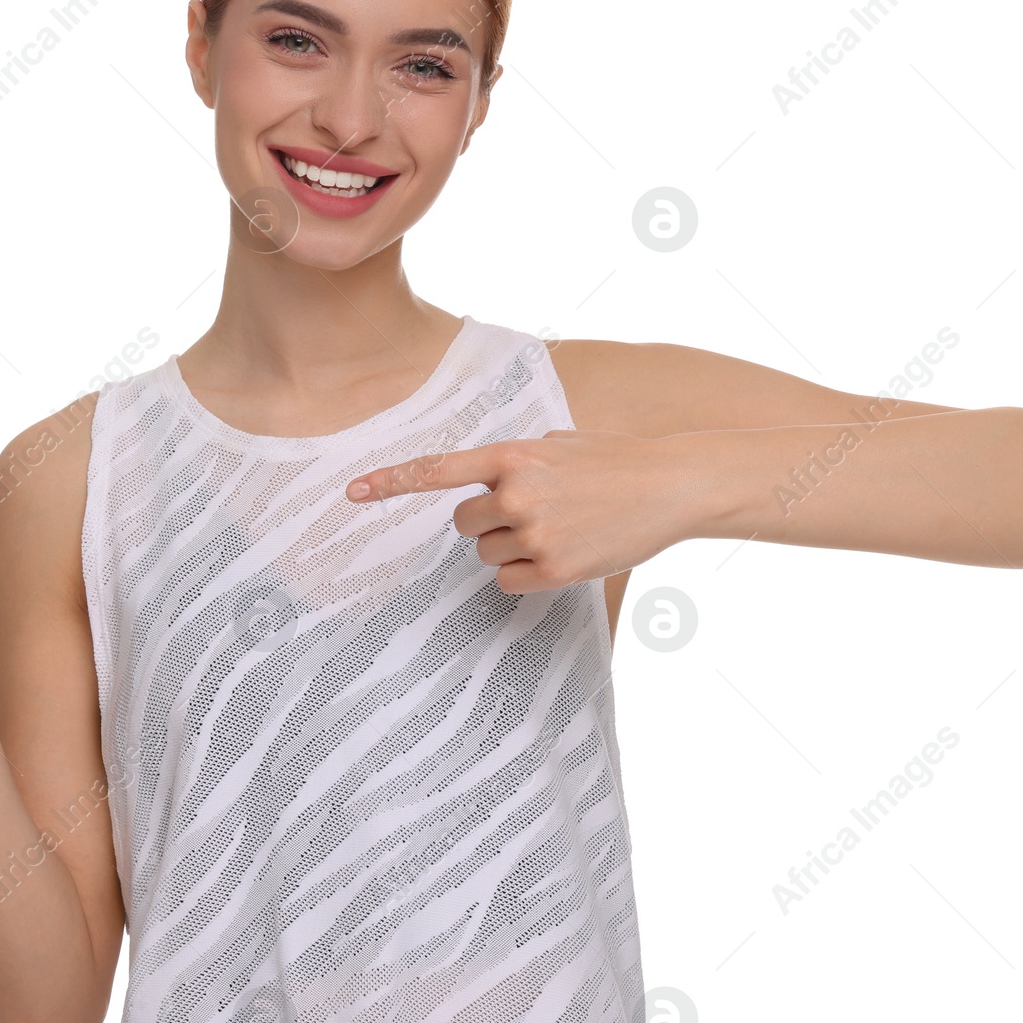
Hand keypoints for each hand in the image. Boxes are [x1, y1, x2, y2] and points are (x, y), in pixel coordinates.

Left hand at [345, 429, 699, 593]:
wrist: (671, 486)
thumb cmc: (614, 460)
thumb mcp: (559, 442)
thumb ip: (516, 458)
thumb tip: (486, 481)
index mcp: (514, 455)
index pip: (438, 470)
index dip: (391, 482)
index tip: (351, 493)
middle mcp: (517, 493)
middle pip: (462, 523)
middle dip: (486, 521)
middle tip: (529, 513)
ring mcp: (535, 534)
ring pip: (485, 553)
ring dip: (510, 546)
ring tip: (558, 529)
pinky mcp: (554, 570)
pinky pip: (508, 581)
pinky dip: (525, 574)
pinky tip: (562, 554)